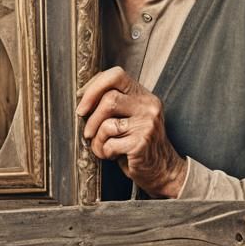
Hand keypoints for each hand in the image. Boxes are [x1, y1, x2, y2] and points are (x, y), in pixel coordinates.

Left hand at [77, 67, 186, 198]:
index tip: (82, 105)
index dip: (94, 87)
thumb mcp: (129, 117)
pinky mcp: (142, 142)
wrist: (163, 170)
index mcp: (143, 95)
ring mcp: (147, 124)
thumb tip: (81, 94)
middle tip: (87, 132)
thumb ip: (113, 103)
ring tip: (101, 146)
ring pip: (107, 123)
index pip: (116, 75)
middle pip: (109, 99)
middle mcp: (148, 105)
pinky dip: (104, 151)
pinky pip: (110, 143)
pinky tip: (111, 155)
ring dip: (96, 139)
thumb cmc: (138, 143)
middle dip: (91, 118)